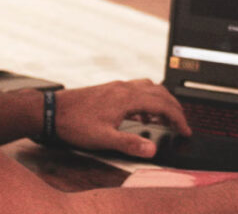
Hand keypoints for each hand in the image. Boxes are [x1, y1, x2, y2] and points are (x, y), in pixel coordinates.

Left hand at [54, 79, 190, 158]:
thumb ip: (129, 144)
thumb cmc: (74, 123)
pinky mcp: (109, 90)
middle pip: (159, 92)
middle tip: (182, 124)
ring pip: (148, 87)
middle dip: (174, 107)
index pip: (162, 104)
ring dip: (161, 100)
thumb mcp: (103, 138)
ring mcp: (116, 87)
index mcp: (126, 98)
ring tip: (166, 118)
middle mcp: (123, 88)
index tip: (186, 130)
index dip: (178, 118)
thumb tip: (152, 149)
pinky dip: (147, 99)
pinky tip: (142, 114)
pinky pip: (136, 89)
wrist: (51, 111)